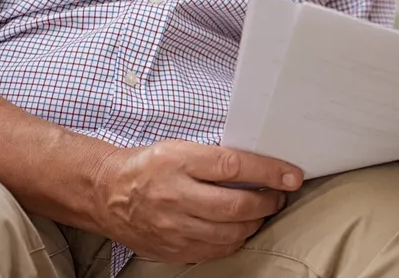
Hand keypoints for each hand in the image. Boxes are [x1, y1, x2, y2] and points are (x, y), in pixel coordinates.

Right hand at [89, 140, 303, 262]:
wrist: (106, 193)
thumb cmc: (149, 165)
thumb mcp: (180, 147)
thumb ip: (217, 156)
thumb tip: (262, 166)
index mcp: (178, 162)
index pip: (234, 166)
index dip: (269, 172)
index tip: (292, 174)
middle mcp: (174, 196)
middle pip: (236, 206)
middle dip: (269, 201)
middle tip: (279, 195)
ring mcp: (172, 228)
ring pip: (230, 233)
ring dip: (256, 222)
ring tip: (263, 211)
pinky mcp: (172, 250)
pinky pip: (216, 250)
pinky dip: (235, 239)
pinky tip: (239, 227)